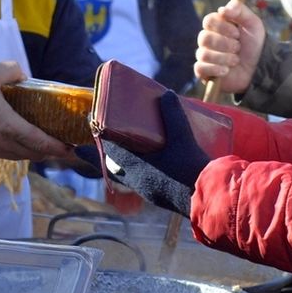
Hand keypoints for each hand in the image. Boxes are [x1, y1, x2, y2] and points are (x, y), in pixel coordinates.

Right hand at [0, 61, 73, 160]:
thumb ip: (11, 70)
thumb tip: (22, 75)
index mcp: (9, 127)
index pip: (41, 142)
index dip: (59, 147)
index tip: (72, 147)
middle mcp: (3, 144)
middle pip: (34, 154)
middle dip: (50, 151)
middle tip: (62, 143)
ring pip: (20, 156)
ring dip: (33, 151)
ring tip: (42, 141)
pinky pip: (5, 154)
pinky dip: (16, 149)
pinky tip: (15, 138)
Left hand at [75, 92, 208, 215]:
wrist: (210, 199)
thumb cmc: (191, 169)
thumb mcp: (182, 137)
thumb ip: (173, 115)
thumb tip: (167, 94)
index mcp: (137, 168)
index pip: (108, 154)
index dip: (95, 145)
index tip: (81, 140)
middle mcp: (138, 181)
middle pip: (113, 168)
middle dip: (104, 157)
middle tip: (99, 145)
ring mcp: (149, 192)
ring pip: (128, 177)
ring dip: (123, 165)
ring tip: (124, 153)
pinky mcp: (161, 196)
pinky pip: (143, 183)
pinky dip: (141, 172)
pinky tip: (151, 165)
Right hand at [194, 0, 264, 93]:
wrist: (258, 68)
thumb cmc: (253, 45)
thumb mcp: (252, 23)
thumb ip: (239, 10)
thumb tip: (222, 9)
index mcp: (216, 26)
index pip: (208, 21)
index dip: (223, 27)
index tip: (237, 34)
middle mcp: (207, 40)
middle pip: (204, 38)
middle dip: (226, 44)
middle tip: (238, 48)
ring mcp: (204, 55)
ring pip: (204, 54)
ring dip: (224, 58)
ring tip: (236, 61)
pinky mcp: (203, 71)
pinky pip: (200, 68)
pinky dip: (216, 69)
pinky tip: (226, 70)